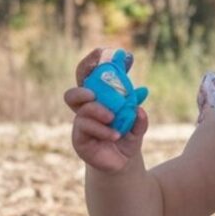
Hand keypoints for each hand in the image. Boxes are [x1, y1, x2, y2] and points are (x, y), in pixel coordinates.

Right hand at [64, 47, 147, 172]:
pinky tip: (116, 134)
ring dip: (97, 110)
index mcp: (98, 99)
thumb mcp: (137, 126)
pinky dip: (102, 129)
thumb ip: (139, 118)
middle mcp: (85, 110)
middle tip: (96, 88)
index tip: (109, 52)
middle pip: (75, 91)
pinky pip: (84, 127)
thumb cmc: (127, 138)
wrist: (122, 163)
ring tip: (112, 117)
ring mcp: (81, 124)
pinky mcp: (79, 139)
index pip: (90, 75)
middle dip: (83, 85)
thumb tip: (139, 109)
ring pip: (82, 110)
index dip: (95, 61)